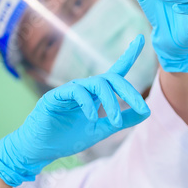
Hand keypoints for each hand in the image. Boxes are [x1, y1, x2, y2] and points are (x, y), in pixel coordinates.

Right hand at [0, 37, 150, 185]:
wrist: (40, 149)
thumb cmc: (68, 137)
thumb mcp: (102, 130)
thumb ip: (123, 120)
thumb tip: (146, 111)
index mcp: (95, 94)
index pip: (115, 72)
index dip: (128, 56)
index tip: (140, 38)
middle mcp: (84, 88)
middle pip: (111, 79)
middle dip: (129, 91)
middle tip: (142, 107)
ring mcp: (69, 91)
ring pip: (97, 84)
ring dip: (111, 102)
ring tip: (115, 122)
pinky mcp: (55, 97)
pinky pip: (76, 92)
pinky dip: (88, 104)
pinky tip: (93, 118)